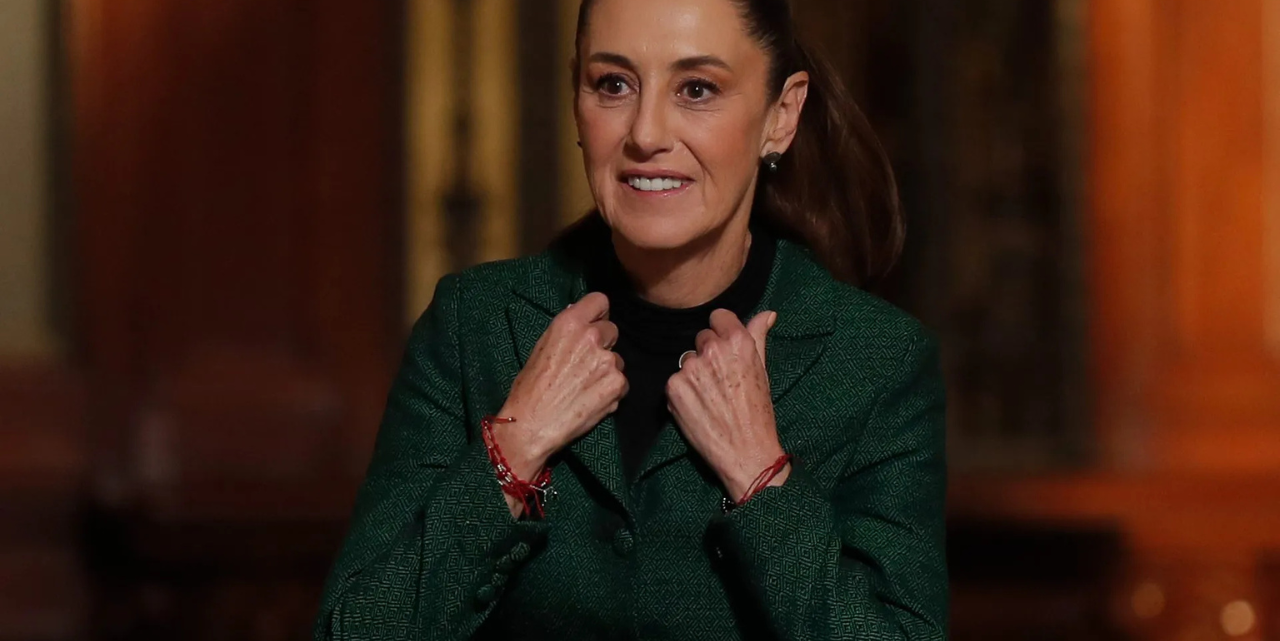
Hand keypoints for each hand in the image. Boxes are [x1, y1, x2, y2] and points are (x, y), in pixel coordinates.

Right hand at [494, 292, 627, 515]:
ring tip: (585, 387)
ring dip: (607, 370)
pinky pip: (622, 382)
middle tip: (586, 363)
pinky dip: (611, 391)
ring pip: (618, 358)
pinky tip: (592, 400)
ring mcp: (607, 360)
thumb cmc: (529, 389)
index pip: (600, 300)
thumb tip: (582, 320)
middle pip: (612, 329)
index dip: (598, 314)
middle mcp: (591, 337)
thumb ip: (567, 332)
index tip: (594, 325)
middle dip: (604, 344)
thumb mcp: (542, 347)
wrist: (530, 425)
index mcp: (569, 323)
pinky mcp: (617, 384)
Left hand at [666, 309, 788, 499]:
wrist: (746, 452)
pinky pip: (675, 380)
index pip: (718, 316)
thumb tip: (767, 313)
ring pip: (687, 359)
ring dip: (695, 372)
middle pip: (702, 338)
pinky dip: (683, 391)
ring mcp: (690, 368)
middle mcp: (712, 350)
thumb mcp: (762, 370)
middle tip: (721, 380)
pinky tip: (698, 406)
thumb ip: (759, 336)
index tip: (726, 348)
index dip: (722, 331)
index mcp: (737, 341)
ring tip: (710, 396)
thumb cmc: (758, 412)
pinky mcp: (673, 387)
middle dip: (709, 354)